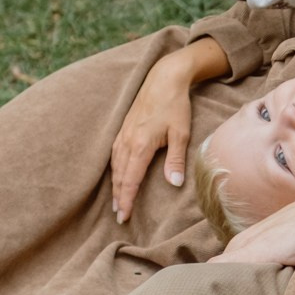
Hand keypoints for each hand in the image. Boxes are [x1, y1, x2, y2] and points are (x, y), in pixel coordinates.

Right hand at [110, 41, 217, 221]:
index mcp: (141, 145)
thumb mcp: (180, 133)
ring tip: (116, 201)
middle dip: (119, 197)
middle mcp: (128, 141)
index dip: (127, 200)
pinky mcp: (125, 127)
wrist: (165, 78)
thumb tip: (174, 184)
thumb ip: (175, 160)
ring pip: (116, 165)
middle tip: (119, 217)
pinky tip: (116, 173)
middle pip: (120, 175)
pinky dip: (115, 168)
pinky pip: (115, 153)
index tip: (124, 216)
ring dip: (115, 184)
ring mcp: (124, 133)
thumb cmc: (175, 105)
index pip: (131, 179)